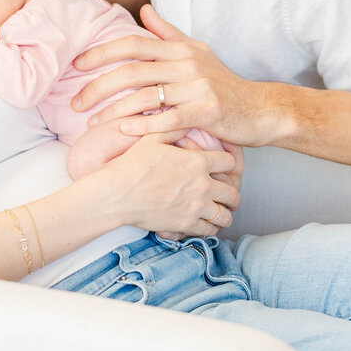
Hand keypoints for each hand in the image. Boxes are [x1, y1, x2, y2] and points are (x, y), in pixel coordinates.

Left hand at [72, 5, 290, 148]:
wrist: (261, 108)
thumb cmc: (224, 82)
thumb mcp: (197, 51)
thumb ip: (167, 32)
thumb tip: (142, 10)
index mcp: (179, 49)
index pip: (132, 43)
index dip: (101, 52)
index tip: (76, 65)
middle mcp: (187, 63)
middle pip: (132, 70)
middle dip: (98, 86)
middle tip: (76, 103)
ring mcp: (198, 87)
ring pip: (146, 96)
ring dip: (114, 111)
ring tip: (93, 123)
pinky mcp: (207, 111)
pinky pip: (170, 118)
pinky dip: (145, 125)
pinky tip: (125, 132)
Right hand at [98, 134, 240, 237]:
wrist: (117, 194)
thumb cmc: (132, 164)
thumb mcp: (152, 138)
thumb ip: (172, 128)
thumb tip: (183, 119)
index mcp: (197, 162)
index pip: (230, 162)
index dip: (230, 164)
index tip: (225, 168)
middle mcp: (202, 185)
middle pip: (233, 193)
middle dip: (232, 194)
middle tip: (228, 196)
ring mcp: (195, 207)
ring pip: (225, 216)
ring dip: (224, 214)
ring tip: (219, 213)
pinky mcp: (186, 224)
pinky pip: (209, 231)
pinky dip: (210, 229)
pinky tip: (205, 225)